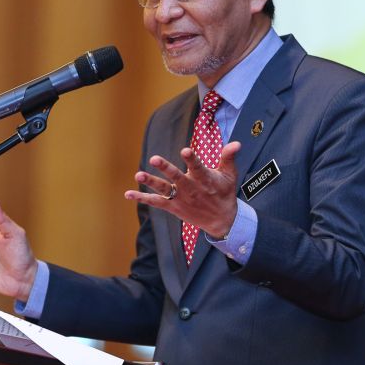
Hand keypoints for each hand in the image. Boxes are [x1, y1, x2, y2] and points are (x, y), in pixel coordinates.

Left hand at [125, 141, 241, 237]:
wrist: (222, 221)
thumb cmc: (225, 193)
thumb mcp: (230, 175)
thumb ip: (228, 157)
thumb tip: (236, 143)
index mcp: (206, 179)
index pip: (198, 167)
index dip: (192, 159)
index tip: (186, 151)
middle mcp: (192, 189)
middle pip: (177, 177)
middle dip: (166, 168)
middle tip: (154, 158)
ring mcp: (181, 198)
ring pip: (164, 189)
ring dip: (151, 182)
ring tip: (139, 174)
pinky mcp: (173, 207)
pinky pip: (156, 202)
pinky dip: (142, 198)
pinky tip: (128, 193)